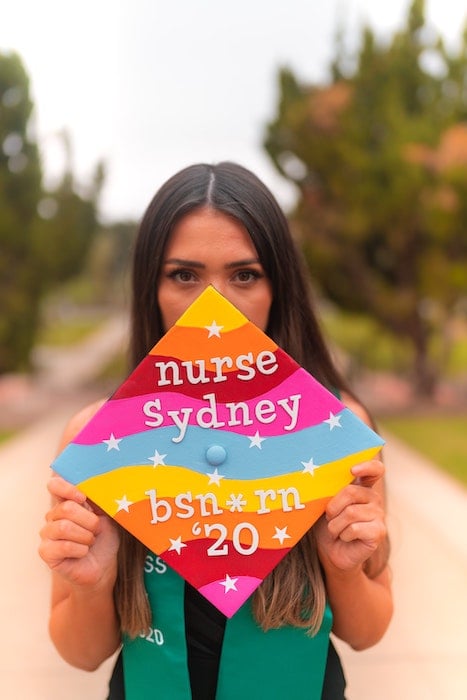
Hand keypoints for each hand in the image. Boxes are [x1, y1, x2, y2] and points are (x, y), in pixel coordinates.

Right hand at [39, 475, 119, 589]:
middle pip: (66, 508)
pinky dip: (81, 549)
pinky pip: (64, 546)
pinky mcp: (46, 552)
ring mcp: (47, 534)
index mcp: (66, 502)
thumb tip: (101, 482)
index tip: (83, 497)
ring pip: (64, 527)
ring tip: (90, 541)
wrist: (103, 567)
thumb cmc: (104, 539)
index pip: (55, 485)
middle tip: (96, 530)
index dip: (67, 488)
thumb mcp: (107, 515)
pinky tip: (83, 552)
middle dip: (89, 521)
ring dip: (86, 536)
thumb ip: (99, 499)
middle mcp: (53, 516)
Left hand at [315, 459, 386, 573]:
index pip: (374, 469)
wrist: (332, 551)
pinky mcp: (379, 532)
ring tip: (336, 530)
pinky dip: (343, 535)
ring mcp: (379, 514)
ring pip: (350, 513)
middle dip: (333, 507)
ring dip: (335, 525)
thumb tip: (323, 478)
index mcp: (361, 486)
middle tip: (329, 517)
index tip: (352, 470)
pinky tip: (345, 538)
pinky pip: (354, 529)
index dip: (366, 466)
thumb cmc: (328, 524)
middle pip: (351, 492)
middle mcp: (373, 498)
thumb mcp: (326, 504)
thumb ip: (331, 490)